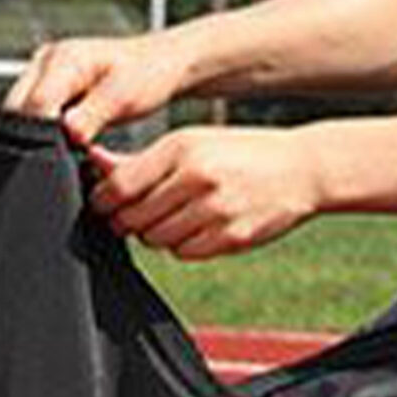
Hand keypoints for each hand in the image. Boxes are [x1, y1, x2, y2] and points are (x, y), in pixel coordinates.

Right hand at [6, 35, 189, 143]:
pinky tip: (66, 137)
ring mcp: (43, 71)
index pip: (35, 102)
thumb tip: (68, 133)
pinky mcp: (46, 85)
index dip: (44, 133)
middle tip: (69, 150)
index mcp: (64, 58)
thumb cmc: (149, 74)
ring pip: (21, 111)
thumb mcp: (125, 96)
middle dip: (36, 135)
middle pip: (18, 108)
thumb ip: (93, 115)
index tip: (65, 149)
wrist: (159, 63)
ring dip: (38, 131)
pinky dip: (44, 127)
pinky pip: (32, 111)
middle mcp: (46, 60)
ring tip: (72, 141)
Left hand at [84, 128, 319, 261]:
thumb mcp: (191, 143)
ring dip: (155, 232)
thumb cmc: (240, 153)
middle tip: (136, 212)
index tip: (105, 202)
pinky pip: (183, 253)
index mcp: (182, 148)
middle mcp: (198, 178)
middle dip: (126, 219)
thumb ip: (140, 159)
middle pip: (133, 218)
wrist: (302, 170)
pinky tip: (197, 226)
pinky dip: (182, 244)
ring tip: (174, 215)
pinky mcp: (232, 238)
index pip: (119, 186)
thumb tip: (93, 163)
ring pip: (156, 239)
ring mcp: (217, 210)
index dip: (103, 200)